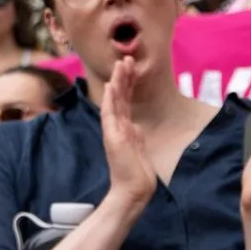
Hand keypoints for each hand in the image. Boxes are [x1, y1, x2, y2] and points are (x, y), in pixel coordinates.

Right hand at [101, 55, 156, 208]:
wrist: (132, 191)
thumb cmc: (137, 174)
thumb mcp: (140, 150)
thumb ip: (137, 136)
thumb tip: (137, 127)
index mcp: (125, 129)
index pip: (125, 102)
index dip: (128, 84)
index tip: (130, 68)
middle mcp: (118, 128)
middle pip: (120, 97)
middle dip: (123, 78)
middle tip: (125, 58)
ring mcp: (114, 132)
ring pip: (114, 102)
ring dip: (117, 82)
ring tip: (120, 64)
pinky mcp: (113, 138)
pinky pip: (110, 116)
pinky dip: (110, 100)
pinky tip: (110, 87)